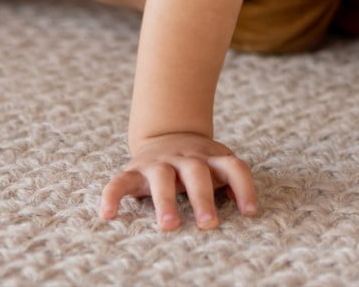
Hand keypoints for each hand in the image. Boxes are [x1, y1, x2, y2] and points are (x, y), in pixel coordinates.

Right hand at [99, 132, 258, 229]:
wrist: (167, 133)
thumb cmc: (198, 161)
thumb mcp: (218, 163)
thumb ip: (231, 179)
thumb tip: (248, 208)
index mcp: (210, 157)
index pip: (232, 167)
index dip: (244, 188)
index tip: (250, 212)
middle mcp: (185, 157)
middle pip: (196, 173)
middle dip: (202, 198)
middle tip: (209, 224)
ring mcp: (158, 163)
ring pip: (162, 178)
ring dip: (166, 201)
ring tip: (169, 225)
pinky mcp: (134, 171)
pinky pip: (119, 182)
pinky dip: (112, 196)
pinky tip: (108, 214)